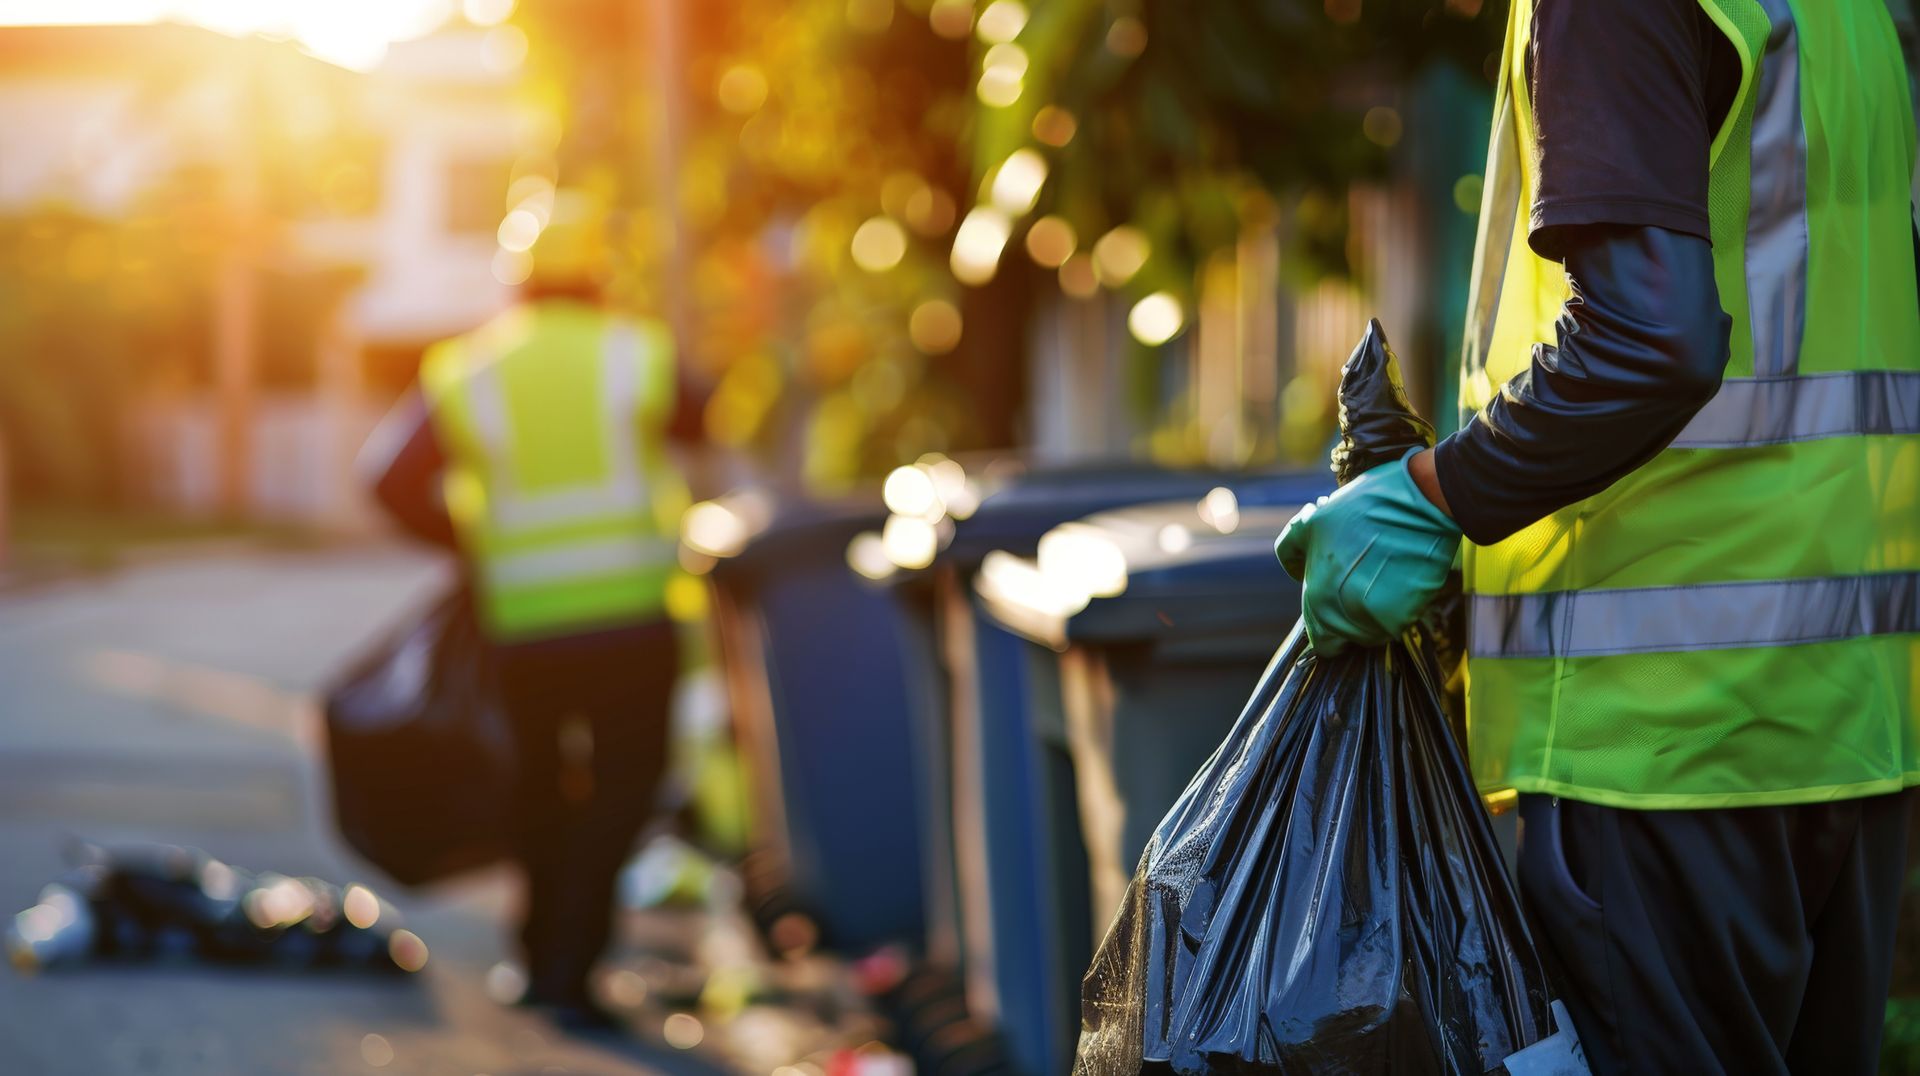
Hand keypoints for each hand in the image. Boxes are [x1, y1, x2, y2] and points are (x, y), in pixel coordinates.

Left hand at [1276, 450, 1460, 655]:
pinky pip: (1399, 620)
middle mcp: (1349, 620)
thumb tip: (1298, 574)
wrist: (1421, 503)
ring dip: (1373, 611)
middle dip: (1348, 615)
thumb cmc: (1361, 509)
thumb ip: (1291, 552)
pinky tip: (1396, 574)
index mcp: (1320, 603)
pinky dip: (1396, 604)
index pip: (1321, 643)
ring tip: (1377, 573)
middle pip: (1348, 637)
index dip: (1324, 625)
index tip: (1333, 603)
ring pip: (1374, 631)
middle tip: (1357, 579)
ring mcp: (1384, 621)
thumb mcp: (1311, 522)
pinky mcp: (1412, 613)